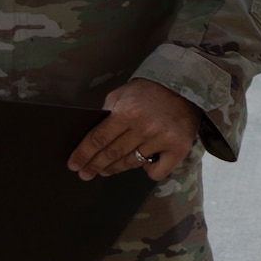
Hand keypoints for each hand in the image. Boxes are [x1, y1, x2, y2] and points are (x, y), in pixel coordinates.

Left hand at [69, 80, 201, 182]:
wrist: (186, 86)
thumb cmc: (150, 90)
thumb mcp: (123, 93)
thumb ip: (108, 111)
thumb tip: (92, 136)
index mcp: (128, 111)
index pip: (99, 138)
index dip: (83, 154)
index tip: (74, 165)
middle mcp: (144, 127)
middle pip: (112, 154)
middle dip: (95, 166)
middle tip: (85, 174)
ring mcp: (162, 139)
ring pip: (132, 163)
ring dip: (117, 168)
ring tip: (107, 169)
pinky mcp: (178, 149)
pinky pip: (156, 171)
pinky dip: (148, 170)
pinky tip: (145, 162)